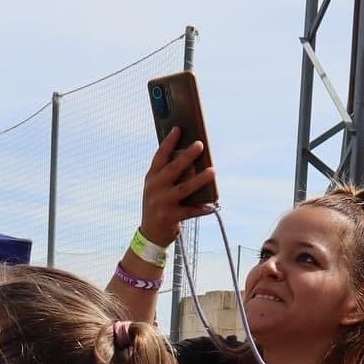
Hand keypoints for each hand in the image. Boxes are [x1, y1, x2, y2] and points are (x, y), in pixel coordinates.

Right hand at [141, 128, 217, 246]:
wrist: (150, 234)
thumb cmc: (159, 206)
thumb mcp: (158, 188)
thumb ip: (170, 175)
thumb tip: (192, 158)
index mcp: (151, 179)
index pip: (159, 157)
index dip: (168, 142)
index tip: (179, 128)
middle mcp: (154, 189)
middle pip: (173, 169)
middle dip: (187, 156)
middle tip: (200, 144)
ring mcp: (161, 203)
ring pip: (184, 189)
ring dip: (200, 180)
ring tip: (213, 171)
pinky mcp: (170, 217)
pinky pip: (190, 210)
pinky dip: (202, 208)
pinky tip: (213, 206)